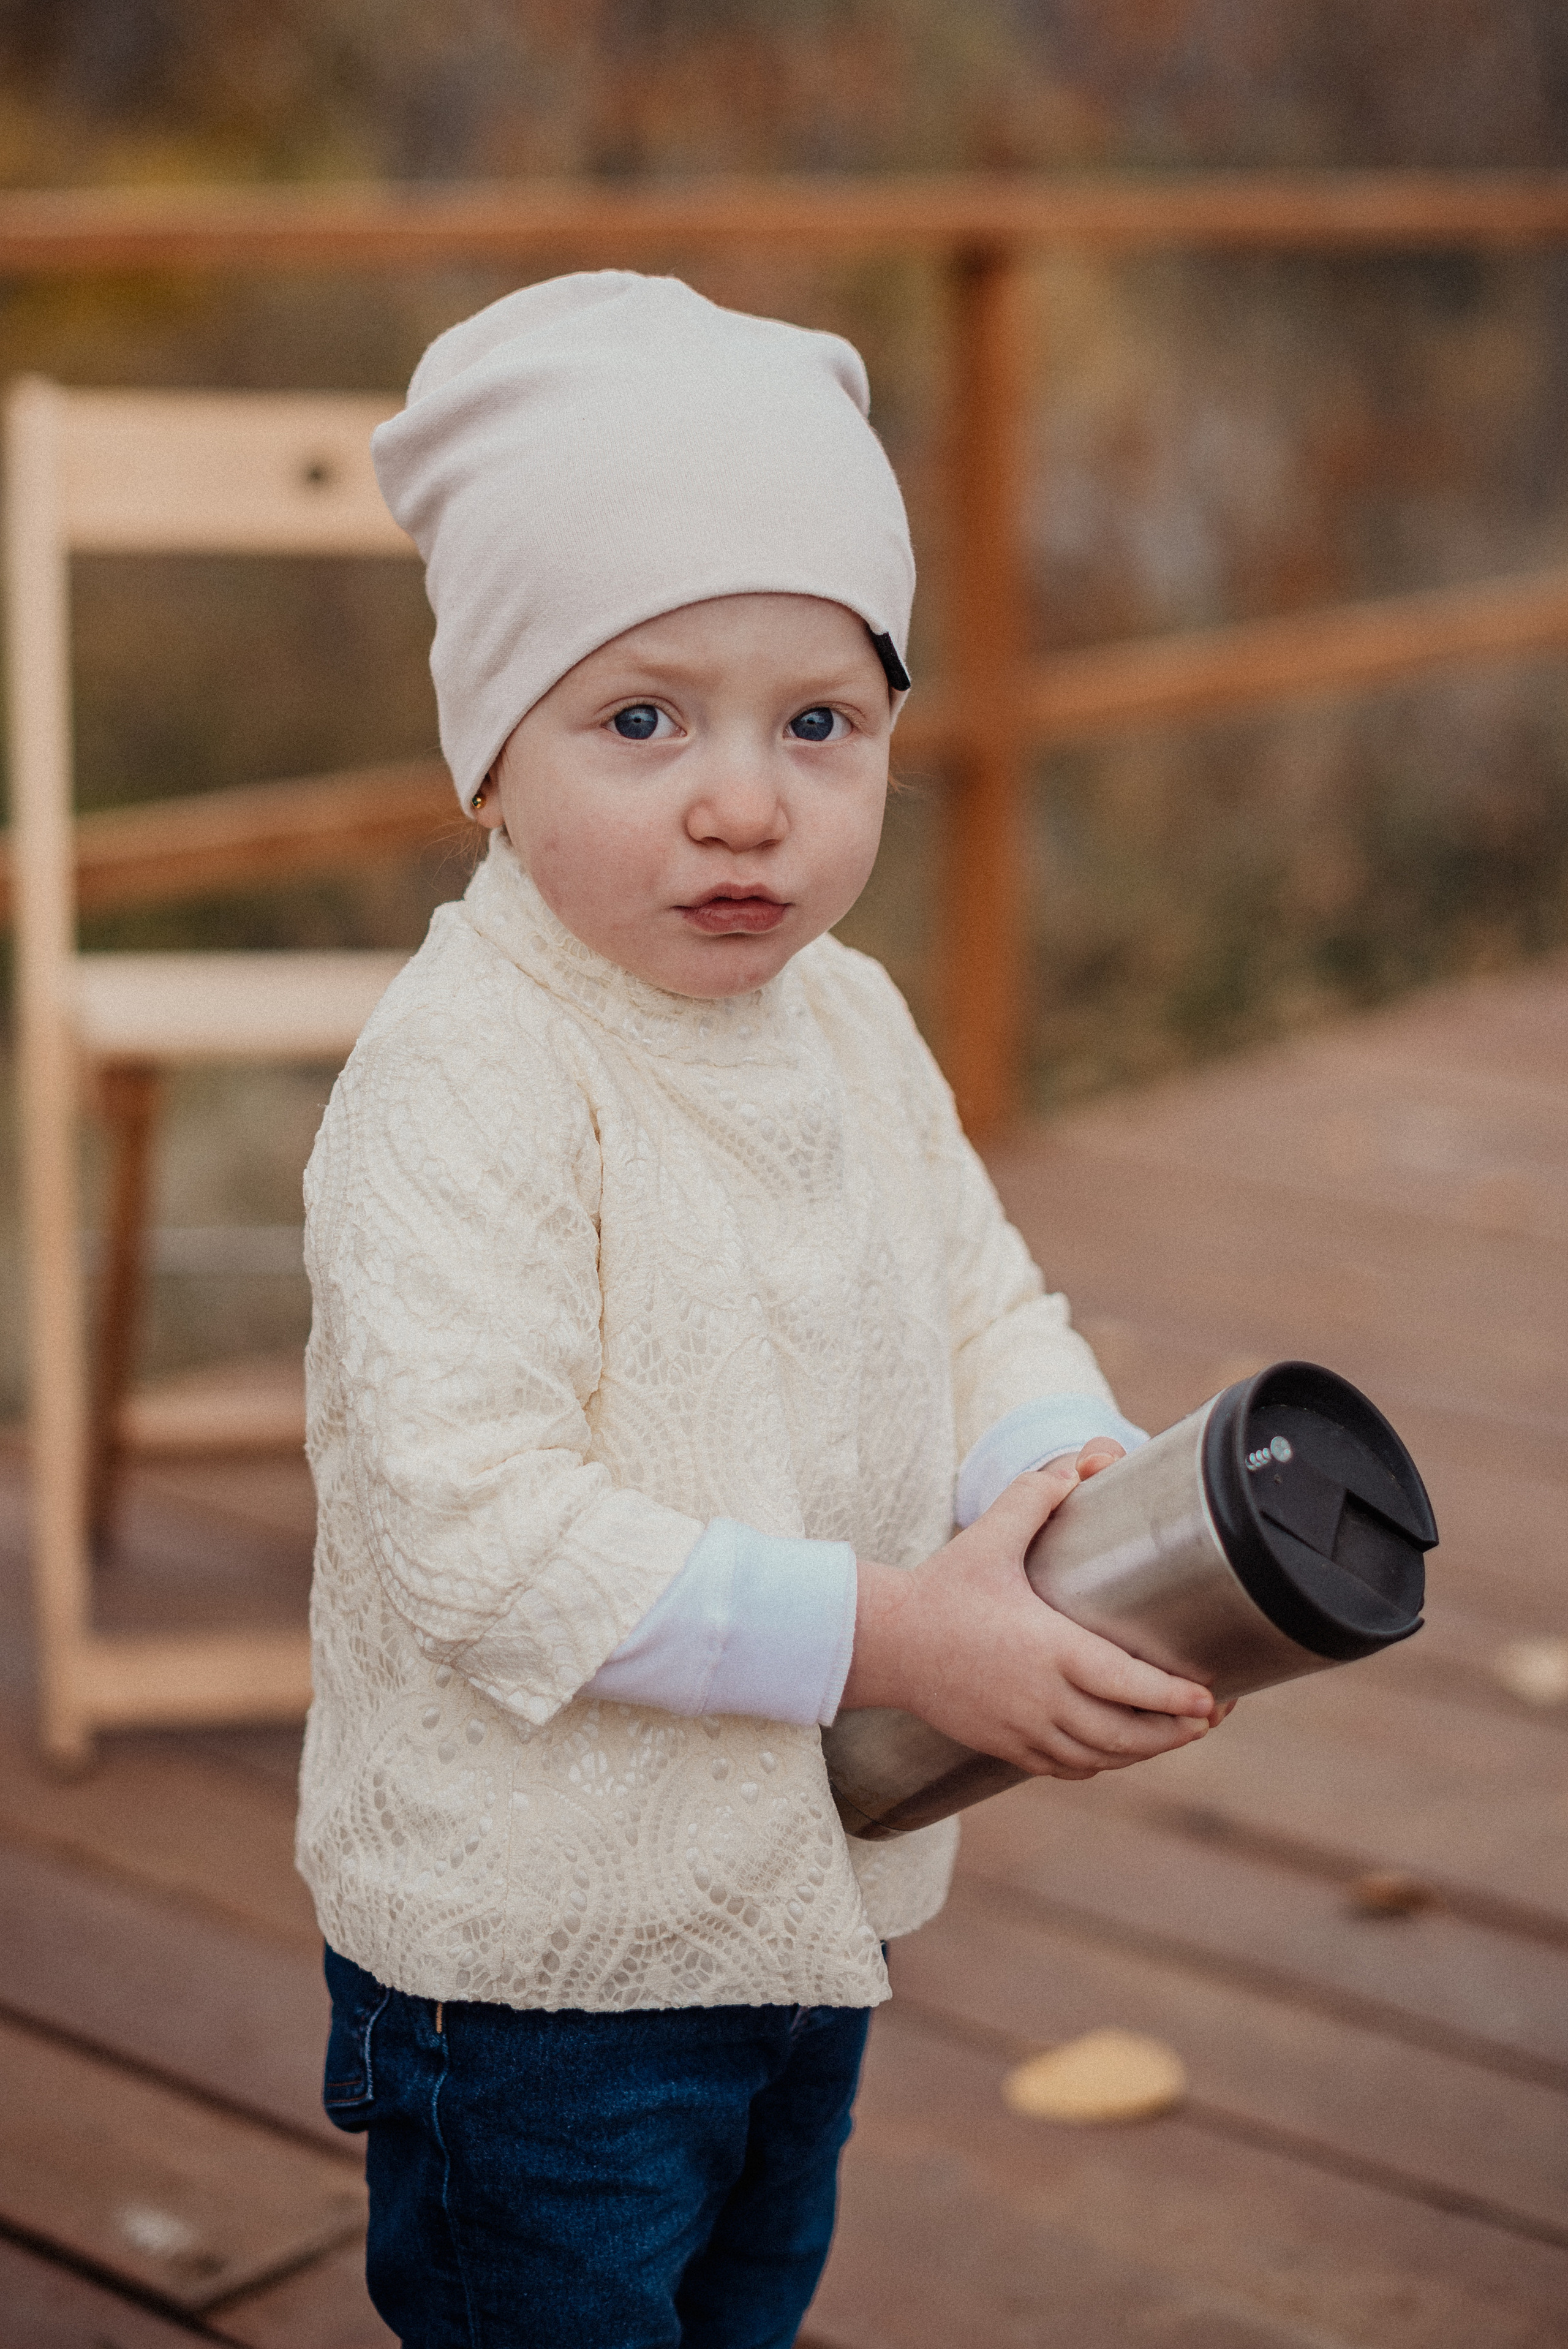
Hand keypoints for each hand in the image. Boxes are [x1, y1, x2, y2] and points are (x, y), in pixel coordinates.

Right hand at [841, 1440, 1217, 1780]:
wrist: (886, 1644)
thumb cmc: (941, 1589)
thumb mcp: (989, 1535)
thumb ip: (1037, 1495)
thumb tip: (1085, 1462)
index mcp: (1049, 1649)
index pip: (1129, 1685)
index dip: (1175, 1698)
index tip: (1211, 1699)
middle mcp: (1042, 1698)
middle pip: (1127, 1733)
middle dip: (1176, 1731)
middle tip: (1209, 1716)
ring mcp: (1024, 1729)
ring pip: (1102, 1757)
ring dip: (1144, 1751)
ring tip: (1176, 1733)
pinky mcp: (1006, 1746)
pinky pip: (1068, 1767)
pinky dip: (1102, 1762)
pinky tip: (1117, 1749)